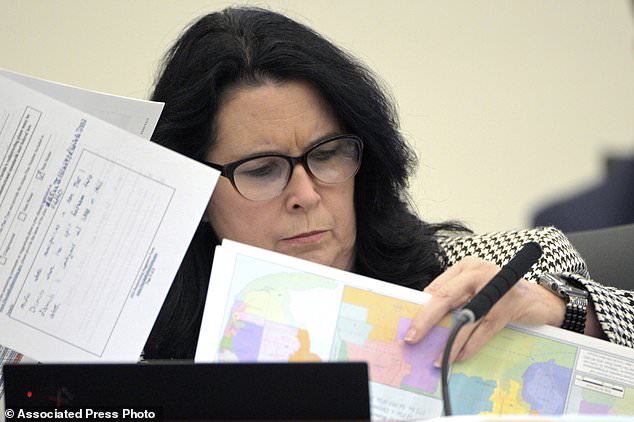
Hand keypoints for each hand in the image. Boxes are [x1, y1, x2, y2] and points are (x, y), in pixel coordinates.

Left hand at [404, 256, 565, 363]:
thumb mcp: (475, 285)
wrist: (538, 299)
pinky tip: (459, 357)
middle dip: (426, 321)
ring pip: (464, 320)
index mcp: (467, 266)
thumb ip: (453, 292)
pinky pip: (483, 332)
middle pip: (445, 298)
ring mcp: (494, 291)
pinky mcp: (506, 309)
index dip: (422, 307)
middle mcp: (478, 274)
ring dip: (450, 343)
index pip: (438, 287)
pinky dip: (470, 346)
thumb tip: (425, 310)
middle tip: (412, 338)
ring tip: (438, 358)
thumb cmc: (501, 292)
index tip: (410, 324)